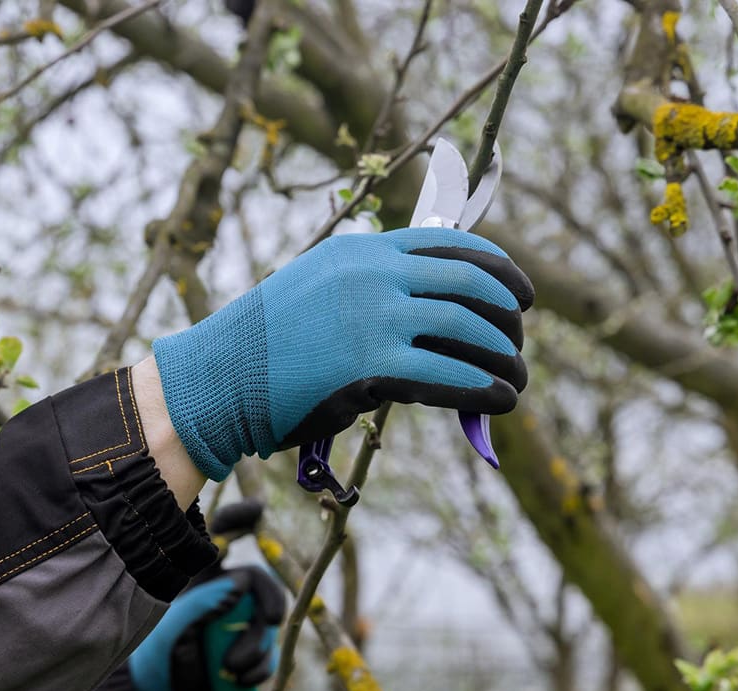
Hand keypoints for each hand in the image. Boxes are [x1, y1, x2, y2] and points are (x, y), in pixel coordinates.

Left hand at [125, 565, 285, 690]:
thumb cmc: (159, 655)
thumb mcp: (176, 628)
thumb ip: (204, 602)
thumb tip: (241, 582)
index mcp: (210, 587)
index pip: (250, 575)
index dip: (268, 591)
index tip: (271, 618)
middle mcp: (230, 604)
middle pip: (268, 604)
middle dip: (262, 629)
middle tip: (250, 644)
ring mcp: (242, 631)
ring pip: (270, 634)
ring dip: (258, 654)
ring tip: (228, 671)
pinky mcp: (249, 657)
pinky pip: (270, 658)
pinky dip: (261, 671)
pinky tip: (240, 681)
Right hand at [153, 228, 533, 479]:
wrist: (216, 379)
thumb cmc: (265, 346)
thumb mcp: (317, 290)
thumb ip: (369, 291)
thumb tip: (429, 317)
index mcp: (361, 249)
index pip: (450, 243)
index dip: (499, 268)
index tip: (521, 294)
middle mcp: (371, 273)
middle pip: (469, 282)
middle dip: (507, 315)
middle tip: (519, 341)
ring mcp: (372, 317)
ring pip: (467, 328)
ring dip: (504, 357)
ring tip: (516, 379)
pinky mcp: (370, 366)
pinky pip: (448, 374)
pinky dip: (483, 388)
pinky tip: (499, 400)